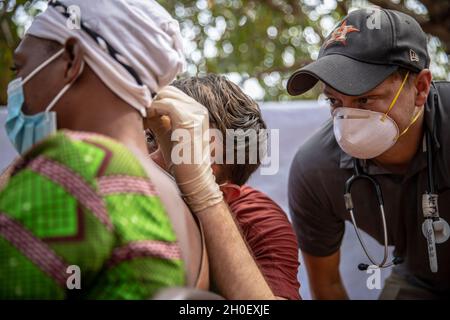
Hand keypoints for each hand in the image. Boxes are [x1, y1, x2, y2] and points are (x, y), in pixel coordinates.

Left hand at [145, 86, 222, 212]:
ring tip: (141, 121)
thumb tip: (142, 106)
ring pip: (164, 95)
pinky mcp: (188, 119)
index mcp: (197, 111)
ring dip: (149, 105)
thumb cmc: (180, 161)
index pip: (171, 93)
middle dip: (151, 100)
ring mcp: (195, 112)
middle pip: (167, 90)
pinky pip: (164, 104)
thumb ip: (158, 118)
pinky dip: (151, 111)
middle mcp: (198, 108)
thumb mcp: (168, 134)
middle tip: (139, 115)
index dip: (154, 100)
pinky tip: (145, 123)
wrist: (194, 179)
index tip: (141, 114)